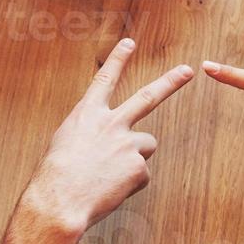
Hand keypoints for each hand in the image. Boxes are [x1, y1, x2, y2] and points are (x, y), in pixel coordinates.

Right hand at [22, 38, 193, 230]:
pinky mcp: (138, 167)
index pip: (105, 79)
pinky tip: (111, 188)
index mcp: (87, 115)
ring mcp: (127, 144)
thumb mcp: (66, 143)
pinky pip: (141, 174)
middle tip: (187, 71)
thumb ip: (90, 133)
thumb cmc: (56, 176)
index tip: (129, 42)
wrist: (60, 201)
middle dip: (170, 82)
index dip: (118, 59)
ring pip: (146, 145)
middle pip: (146, 97)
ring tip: (109, 174)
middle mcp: (111, 123)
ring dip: (134, 158)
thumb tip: (107, 140)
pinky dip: (129, 183)